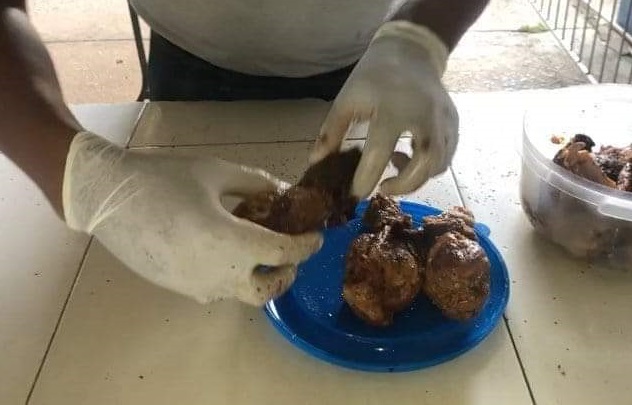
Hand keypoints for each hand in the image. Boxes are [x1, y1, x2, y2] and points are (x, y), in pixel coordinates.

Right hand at [62, 132, 321, 304]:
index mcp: (230, 243)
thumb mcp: (215, 172)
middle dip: (287, 274)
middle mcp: (217, 274)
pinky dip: (231, 276)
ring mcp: (196, 287)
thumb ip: (256, 184)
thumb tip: (284, 191)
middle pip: (268, 290)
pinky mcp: (178, 289)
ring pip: (242, 293)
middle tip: (290, 254)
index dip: (307, 245)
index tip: (316, 236)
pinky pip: (216, 289)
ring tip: (256, 250)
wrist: (105, 197)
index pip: (284, 254)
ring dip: (258, 276)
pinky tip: (222, 252)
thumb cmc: (162, 178)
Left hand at [310, 21, 458, 198]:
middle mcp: (424, 117)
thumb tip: (316, 162)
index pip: (380, 154)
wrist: (410, 50)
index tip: (355, 194)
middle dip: (404, 186)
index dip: (366, 179)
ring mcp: (443, 120)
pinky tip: (411, 158)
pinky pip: (447, 155)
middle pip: (424, 164)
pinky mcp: (453, 122)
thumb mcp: (347, 100)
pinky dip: (430, 166)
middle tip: (383, 189)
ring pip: (439, 163)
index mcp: (393, 110)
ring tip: (395, 166)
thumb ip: (331, 132)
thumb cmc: (373, 76)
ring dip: (417, 177)